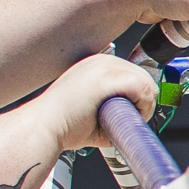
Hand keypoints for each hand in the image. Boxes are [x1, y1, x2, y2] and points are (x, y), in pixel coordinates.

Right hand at [36, 52, 155, 153]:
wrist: (44, 127)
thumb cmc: (63, 124)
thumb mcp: (93, 107)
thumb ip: (114, 105)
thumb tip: (136, 114)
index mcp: (96, 65)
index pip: (133, 75)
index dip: (137, 97)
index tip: (128, 112)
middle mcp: (101, 60)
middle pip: (143, 76)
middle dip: (142, 101)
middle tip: (127, 120)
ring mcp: (104, 66)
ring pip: (145, 82)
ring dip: (143, 105)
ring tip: (123, 120)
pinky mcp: (107, 78)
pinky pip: (142, 88)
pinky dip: (142, 106)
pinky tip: (124, 117)